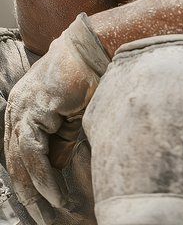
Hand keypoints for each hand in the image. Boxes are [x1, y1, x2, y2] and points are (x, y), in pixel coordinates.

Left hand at [4, 14, 109, 224]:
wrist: (94, 48)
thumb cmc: (87, 74)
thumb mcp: (72, 115)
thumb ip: (62, 140)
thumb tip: (56, 166)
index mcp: (23, 105)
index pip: (19, 149)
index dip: (28, 176)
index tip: (39, 201)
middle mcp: (16, 106)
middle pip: (15, 158)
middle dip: (27, 190)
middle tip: (39, 216)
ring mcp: (21, 107)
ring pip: (21, 159)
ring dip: (35, 189)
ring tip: (50, 212)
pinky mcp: (33, 110)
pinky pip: (33, 152)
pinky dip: (43, 177)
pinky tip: (54, 195)